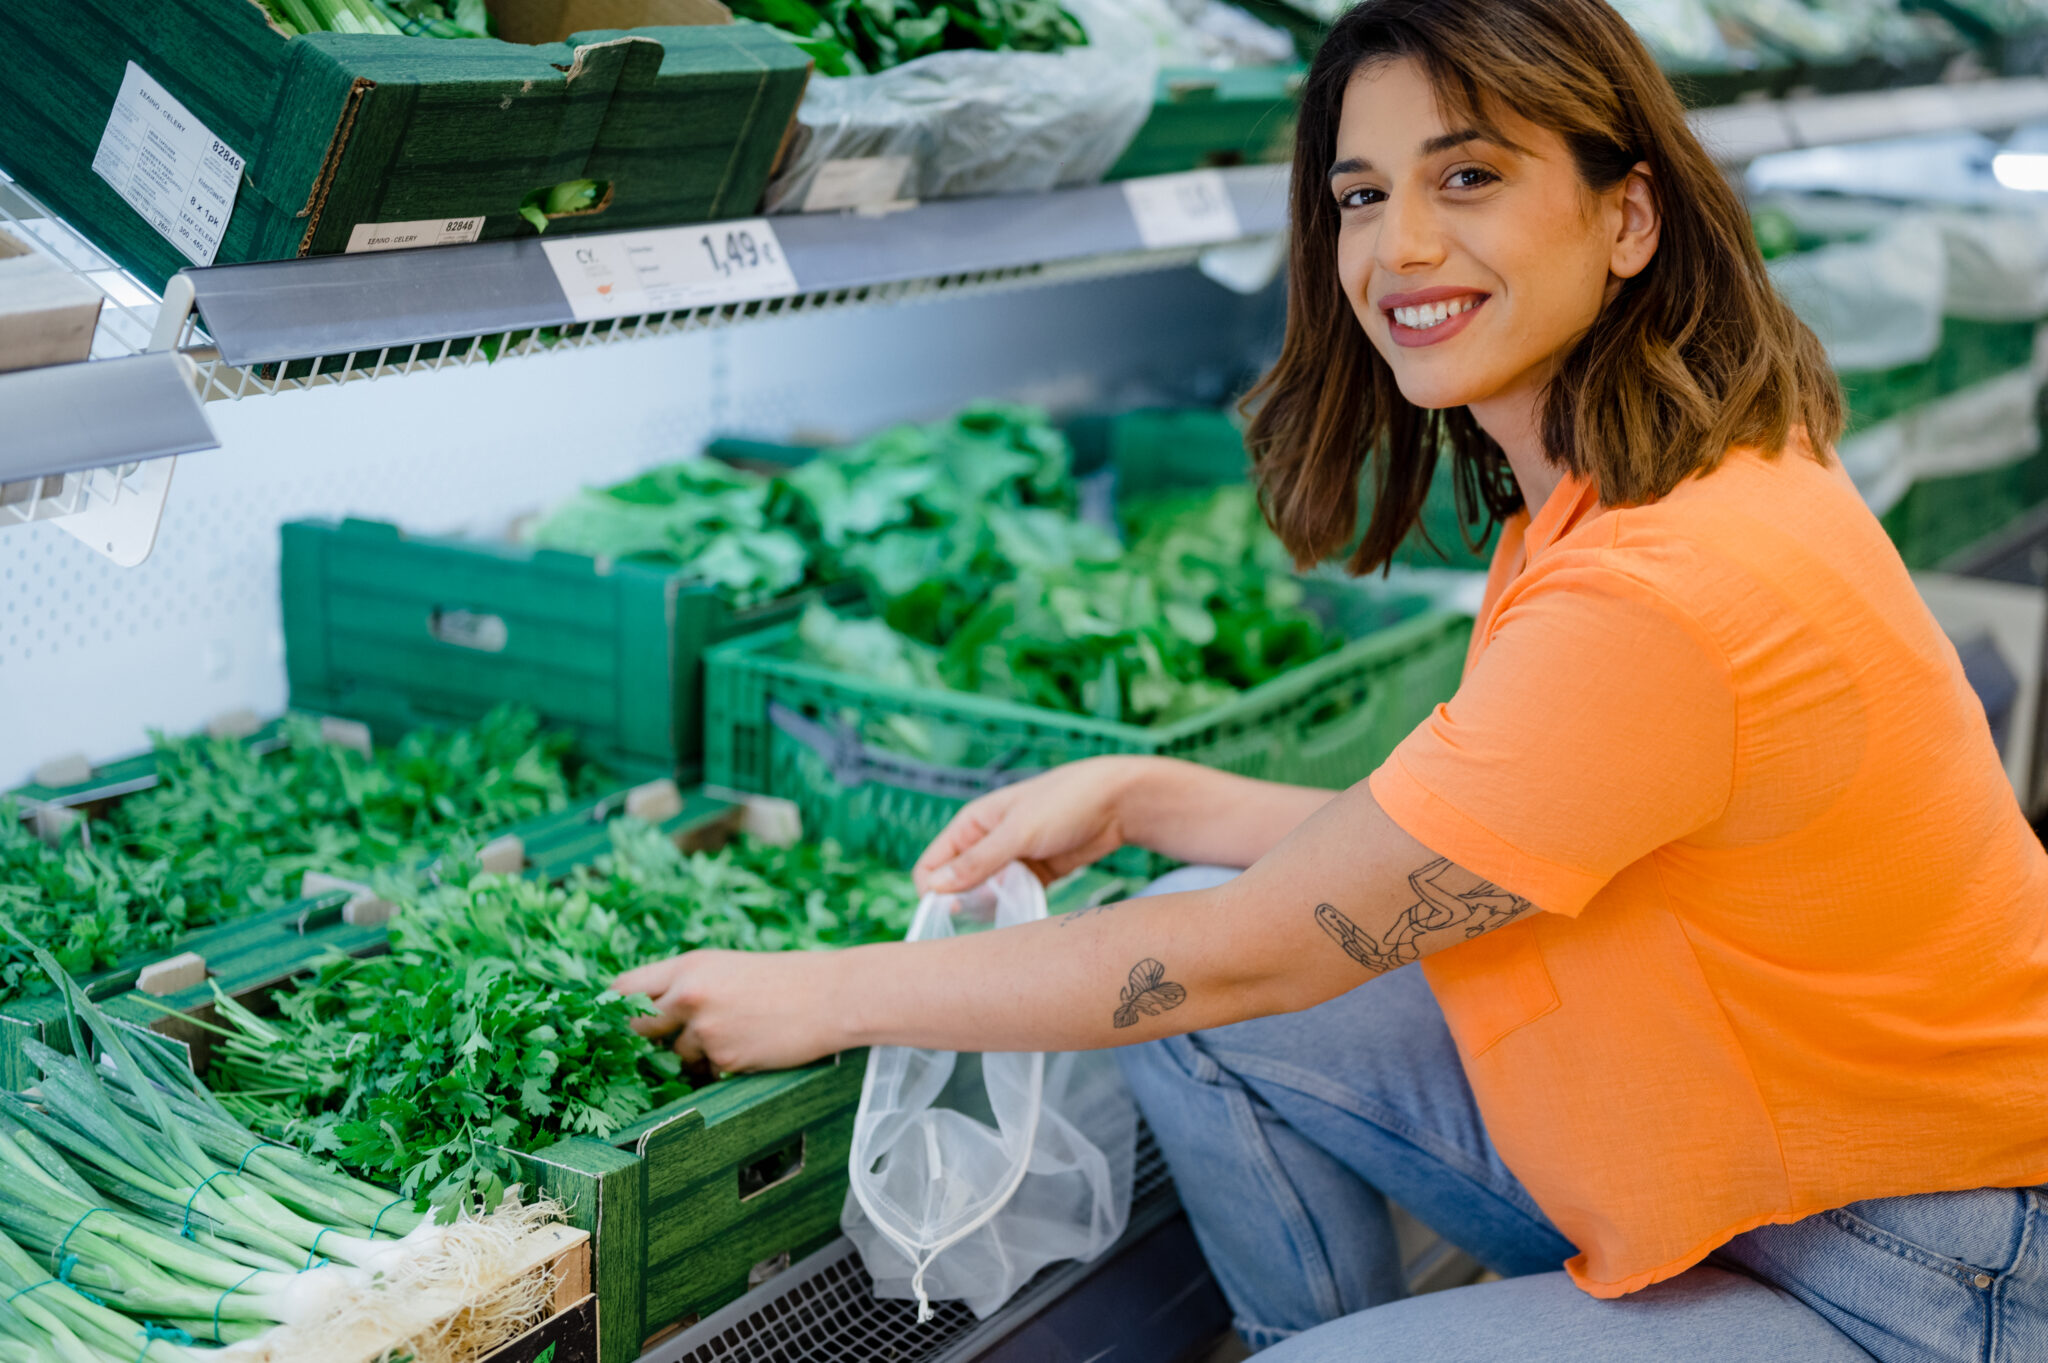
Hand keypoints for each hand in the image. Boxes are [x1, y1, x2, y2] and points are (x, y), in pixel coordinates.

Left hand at [613, 949, 846, 1072]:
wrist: (832, 996)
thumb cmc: (785, 978)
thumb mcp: (728, 966)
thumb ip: (688, 984)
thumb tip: (652, 1011)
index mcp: (689, 966)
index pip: (625, 988)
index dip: (615, 1008)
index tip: (616, 1021)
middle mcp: (689, 996)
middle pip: (637, 1027)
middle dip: (644, 1039)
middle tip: (656, 1044)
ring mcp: (706, 1030)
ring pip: (677, 1056)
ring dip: (695, 1056)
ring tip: (735, 1035)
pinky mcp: (725, 1059)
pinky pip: (708, 1071)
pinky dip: (722, 1067)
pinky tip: (751, 1048)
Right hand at [914, 755, 1147, 894]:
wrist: (1119, 803)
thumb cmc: (1065, 804)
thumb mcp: (1018, 832)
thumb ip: (977, 862)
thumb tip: (934, 888)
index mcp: (971, 825)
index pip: (932, 865)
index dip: (934, 891)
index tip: (953, 911)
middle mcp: (986, 843)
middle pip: (957, 885)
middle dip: (966, 904)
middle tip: (988, 912)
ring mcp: (1012, 860)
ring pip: (986, 896)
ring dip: (993, 907)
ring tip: (1013, 906)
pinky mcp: (1036, 875)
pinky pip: (1014, 898)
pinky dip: (1016, 908)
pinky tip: (1027, 910)